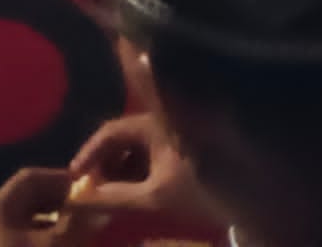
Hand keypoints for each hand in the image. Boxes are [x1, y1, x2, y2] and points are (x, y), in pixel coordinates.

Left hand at [0, 168, 96, 246]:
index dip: (60, 180)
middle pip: (27, 199)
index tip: (86, 189)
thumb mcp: (60, 246)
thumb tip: (100, 206)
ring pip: (25, 222)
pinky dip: (42, 239)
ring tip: (77, 230)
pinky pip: (20, 240)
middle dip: (58, 202)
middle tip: (84, 210)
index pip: (30, 178)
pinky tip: (60, 244)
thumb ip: (80, 221)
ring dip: (53, 222)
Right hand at [69, 113, 201, 215]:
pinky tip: (130, 193)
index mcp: (154, 123)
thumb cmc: (201, 190)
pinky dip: (136, 173)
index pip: (110, 132)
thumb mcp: (154, 198)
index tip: (73, 178)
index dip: (89, 155)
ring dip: (119, 170)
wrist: (249, 195)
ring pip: (135, 148)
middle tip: (89, 191)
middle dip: (104, 164)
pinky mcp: (183, 149)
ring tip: (107, 196)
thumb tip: (77, 201)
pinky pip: (149, 156)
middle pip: (122, 138)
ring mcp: (174, 134)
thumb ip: (114, 198)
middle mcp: (162, 121)